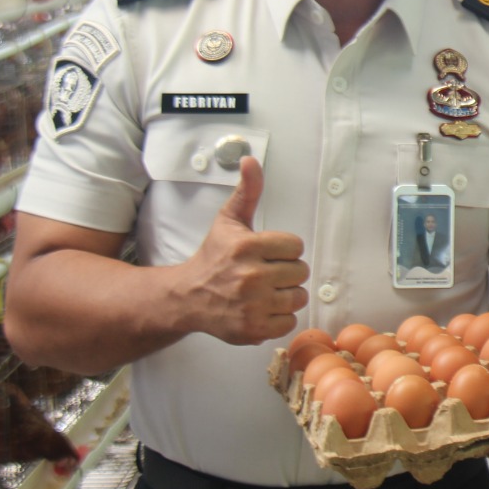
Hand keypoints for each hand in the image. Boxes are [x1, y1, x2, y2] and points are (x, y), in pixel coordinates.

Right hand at [182, 156, 309, 345]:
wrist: (187, 297)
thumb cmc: (213, 258)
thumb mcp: (228, 221)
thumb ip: (247, 191)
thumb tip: (251, 159)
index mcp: (248, 246)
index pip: (296, 246)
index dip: (285, 249)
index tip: (268, 253)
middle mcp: (250, 276)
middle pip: (300, 272)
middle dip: (286, 272)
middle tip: (266, 273)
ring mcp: (252, 305)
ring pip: (298, 297)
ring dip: (286, 295)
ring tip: (265, 291)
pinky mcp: (253, 329)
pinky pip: (289, 321)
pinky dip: (279, 318)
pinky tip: (262, 308)